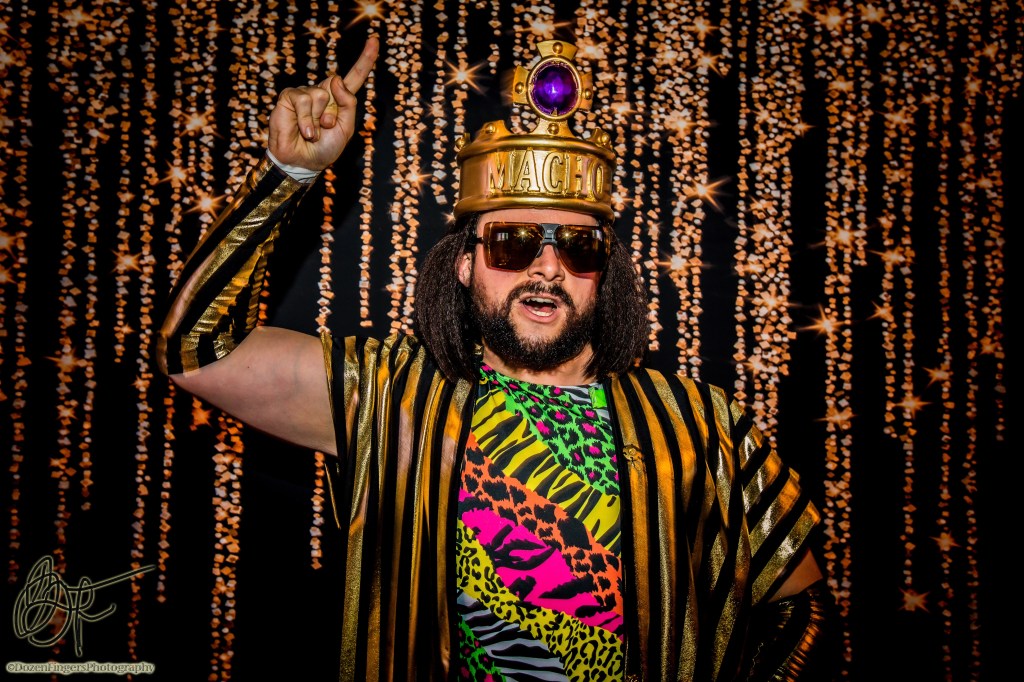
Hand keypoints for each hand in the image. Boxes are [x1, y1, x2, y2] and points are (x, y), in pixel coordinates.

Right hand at [267, 35, 379, 170]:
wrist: (303, 162)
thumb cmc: (325, 148)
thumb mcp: (346, 129)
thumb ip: (348, 104)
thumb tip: (335, 78)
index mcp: (340, 100)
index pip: (354, 77)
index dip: (365, 60)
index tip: (374, 40)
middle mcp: (323, 92)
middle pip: (336, 83)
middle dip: (333, 111)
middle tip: (325, 128)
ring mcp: (305, 93)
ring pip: (320, 94)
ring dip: (318, 119)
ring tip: (312, 132)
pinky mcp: (289, 97)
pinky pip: (303, 99)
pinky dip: (306, 119)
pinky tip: (304, 131)